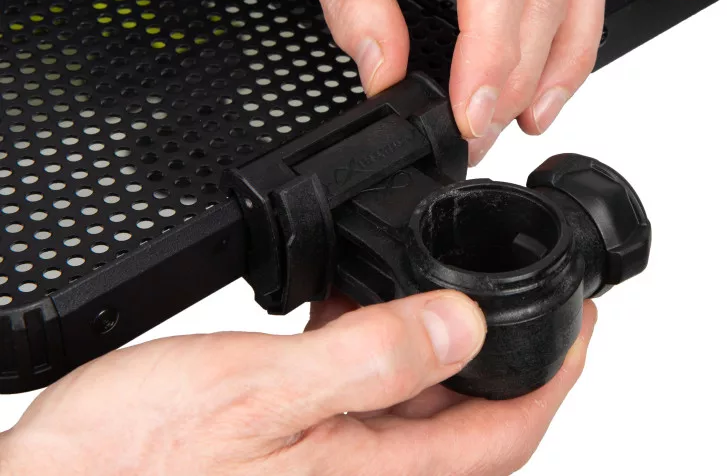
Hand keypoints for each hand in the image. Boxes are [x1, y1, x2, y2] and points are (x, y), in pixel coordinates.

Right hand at [0, 291, 597, 474]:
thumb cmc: (130, 474)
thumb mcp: (261, 394)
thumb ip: (374, 359)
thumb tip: (465, 322)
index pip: (505, 434)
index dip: (557, 376)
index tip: (584, 323)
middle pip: (471, 421)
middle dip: (504, 350)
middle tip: (522, 284)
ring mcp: (330, 469)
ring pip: (420, 405)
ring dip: (438, 344)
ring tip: (442, 281)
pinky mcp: (294, 450)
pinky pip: (363, 399)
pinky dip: (375, 348)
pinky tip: (356, 305)